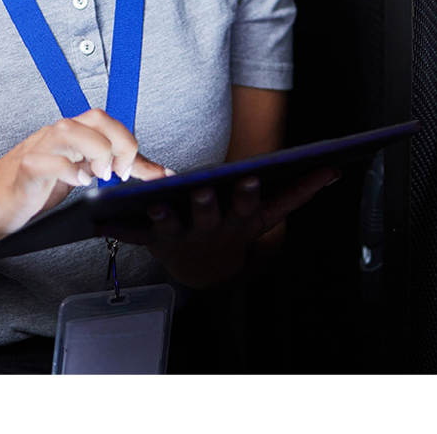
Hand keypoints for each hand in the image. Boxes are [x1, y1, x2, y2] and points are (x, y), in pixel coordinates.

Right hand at [0, 108, 167, 254]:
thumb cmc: (19, 199)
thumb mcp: (66, 183)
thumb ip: (97, 173)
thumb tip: (142, 175)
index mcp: (64, 139)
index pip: (106, 124)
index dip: (135, 144)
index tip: (160, 174)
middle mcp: (51, 138)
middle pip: (94, 117)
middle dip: (122, 141)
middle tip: (128, 174)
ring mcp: (34, 152)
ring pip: (70, 130)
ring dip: (97, 150)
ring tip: (105, 177)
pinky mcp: (20, 173)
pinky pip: (45, 161)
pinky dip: (67, 170)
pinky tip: (79, 184)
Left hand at [105, 165, 338, 289]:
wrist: (205, 268)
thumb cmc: (235, 224)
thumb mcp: (267, 213)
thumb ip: (299, 190)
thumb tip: (335, 169)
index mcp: (241, 221)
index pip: (250, 207)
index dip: (251, 195)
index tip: (250, 179)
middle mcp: (213, 231)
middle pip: (211, 216)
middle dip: (207, 204)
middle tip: (201, 190)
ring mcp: (184, 237)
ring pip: (173, 226)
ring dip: (164, 216)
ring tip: (154, 202)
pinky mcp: (155, 241)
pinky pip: (135, 235)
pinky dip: (118, 228)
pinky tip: (101, 219)